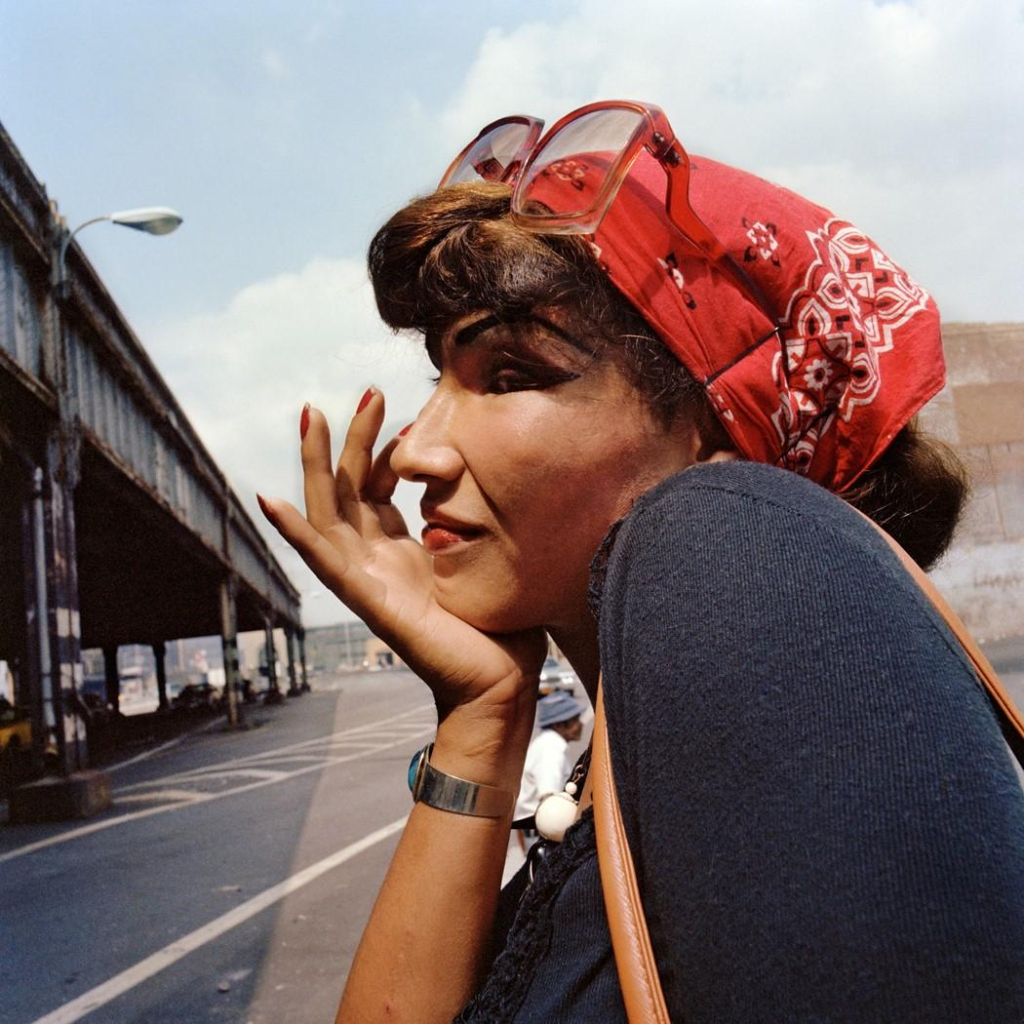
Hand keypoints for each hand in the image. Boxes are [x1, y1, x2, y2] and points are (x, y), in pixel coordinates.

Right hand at [257, 391, 546, 723]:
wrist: (500, 685)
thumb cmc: (499, 630)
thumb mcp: (482, 563)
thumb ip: (470, 528)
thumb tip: (487, 493)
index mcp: (403, 553)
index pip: (377, 491)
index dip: (383, 452)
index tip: (405, 418)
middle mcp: (379, 562)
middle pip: (350, 490)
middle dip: (353, 439)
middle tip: (367, 391)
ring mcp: (368, 580)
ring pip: (329, 512)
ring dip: (318, 464)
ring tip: (310, 415)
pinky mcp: (369, 601)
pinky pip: (324, 560)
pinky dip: (294, 532)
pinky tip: (270, 501)